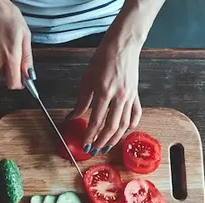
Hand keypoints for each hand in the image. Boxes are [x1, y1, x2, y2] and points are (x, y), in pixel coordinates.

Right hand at [0, 0, 33, 88]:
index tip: (24, 79)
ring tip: (4, 38)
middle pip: (6, 73)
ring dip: (3, 57)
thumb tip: (29, 74)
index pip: (13, 83)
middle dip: (12, 66)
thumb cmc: (6, 14)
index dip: (20, 83)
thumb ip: (27, 57)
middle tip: (15, 48)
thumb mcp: (24, 34)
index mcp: (10, 55)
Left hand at [69, 37, 141, 154]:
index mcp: (104, 93)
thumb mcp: (87, 80)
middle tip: (94, 149)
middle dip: (102, 141)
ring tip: (106, 145)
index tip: (85, 144)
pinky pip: (136, 113)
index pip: (96, 121)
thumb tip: (73, 117)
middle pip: (112, 126)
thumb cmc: (103, 60)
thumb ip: (81, 102)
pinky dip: (132, 124)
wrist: (122, 45)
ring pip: (124, 123)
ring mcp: (130, 96)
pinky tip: (125, 131)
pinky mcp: (136, 94)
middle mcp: (119, 97)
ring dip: (115, 137)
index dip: (90, 135)